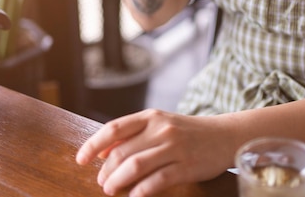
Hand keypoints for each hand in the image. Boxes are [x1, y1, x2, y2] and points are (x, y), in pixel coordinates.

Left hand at [76, 109, 235, 196]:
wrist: (224, 136)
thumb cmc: (187, 132)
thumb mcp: (160, 124)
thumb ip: (133, 134)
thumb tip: (102, 151)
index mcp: (151, 116)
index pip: (114, 128)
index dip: (93, 145)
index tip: (80, 159)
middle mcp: (161, 129)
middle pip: (121, 152)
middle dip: (105, 170)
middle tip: (102, 183)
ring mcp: (174, 148)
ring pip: (135, 166)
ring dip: (117, 181)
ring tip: (110, 190)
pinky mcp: (186, 166)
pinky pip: (157, 181)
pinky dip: (141, 191)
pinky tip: (134, 196)